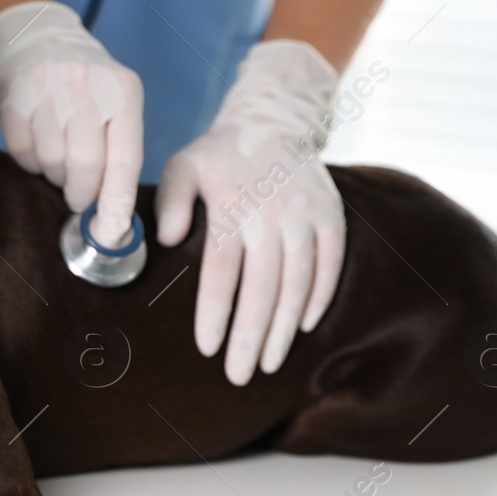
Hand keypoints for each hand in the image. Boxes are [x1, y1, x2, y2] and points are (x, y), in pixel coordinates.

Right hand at [0, 1, 142, 246]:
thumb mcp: (116, 104)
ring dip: (55, 175)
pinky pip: (22, 151)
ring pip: (52, 161)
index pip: (126, 159)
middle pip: (85, 166)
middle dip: (82, 194)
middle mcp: (89, 86)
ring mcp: (49, 88)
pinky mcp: (14, 94)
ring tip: (58, 161)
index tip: (111, 232)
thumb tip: (113, 221)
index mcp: (124, 92)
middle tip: (78, 199)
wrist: (39, 35)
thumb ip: (119, 155)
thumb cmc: (87, 86)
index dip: (118, 202)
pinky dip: (30, 162)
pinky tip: (37, 147)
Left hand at [155, 40, 345, 384]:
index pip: (221, 271)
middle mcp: (271, 213)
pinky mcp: (331, 215)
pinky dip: (320, 297)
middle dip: (251, 337)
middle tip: (240, 376)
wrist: (274, 119)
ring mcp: (306, 214)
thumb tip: (164, 242)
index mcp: (231, 205)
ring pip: (298, 282)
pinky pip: (330, 263)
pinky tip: (304, 326)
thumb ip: (170, 203)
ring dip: (285, 328)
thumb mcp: (183, 166)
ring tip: (271, 363)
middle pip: (262, 287)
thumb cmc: (219, 153)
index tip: (206, 349)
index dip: (215, 313)